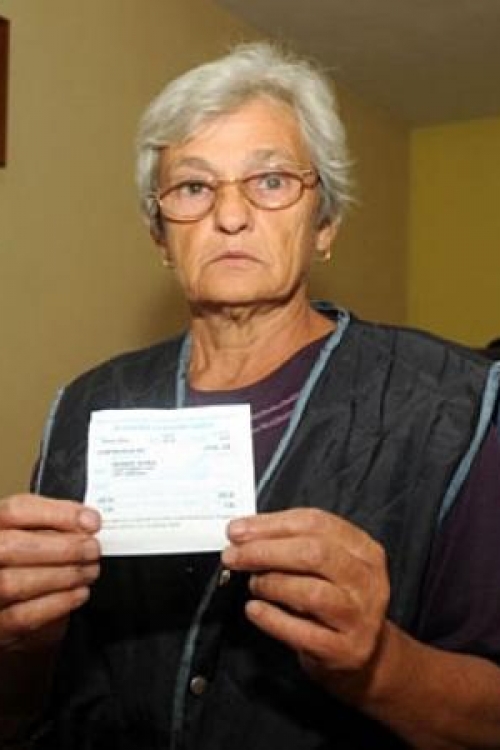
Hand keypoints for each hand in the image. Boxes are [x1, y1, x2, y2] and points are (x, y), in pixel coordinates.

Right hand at [0, 494, 100, 652]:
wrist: (11, 597)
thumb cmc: (25, 557)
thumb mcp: (33, 530)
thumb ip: (54, 520)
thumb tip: (88, 520)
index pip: (16, 510)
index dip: (59, 514)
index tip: (91, 521)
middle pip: (12, 547)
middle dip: (63, 548)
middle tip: (92, 549)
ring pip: (16, 583)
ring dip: (64, 576)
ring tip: (89, 570)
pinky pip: (22, 615)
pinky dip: (58, 602)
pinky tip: (79, 592)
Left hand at [222, 508, 389, 694]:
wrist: (359, 654)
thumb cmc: (333, 599)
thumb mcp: (324, 565)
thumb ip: (291, 543)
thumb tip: (243, 532)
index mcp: (363, 549)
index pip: (316, 523)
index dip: (272, 524)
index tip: (238, 530)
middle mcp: (367, 580)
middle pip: (314, 554)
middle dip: (266, 551)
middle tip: (234, 555)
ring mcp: (360, 617)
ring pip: (311, 592)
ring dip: (271, 584)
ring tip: (254, 584)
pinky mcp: (346, 650)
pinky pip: (302, 632)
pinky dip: (272, 618)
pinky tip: (255, 609)